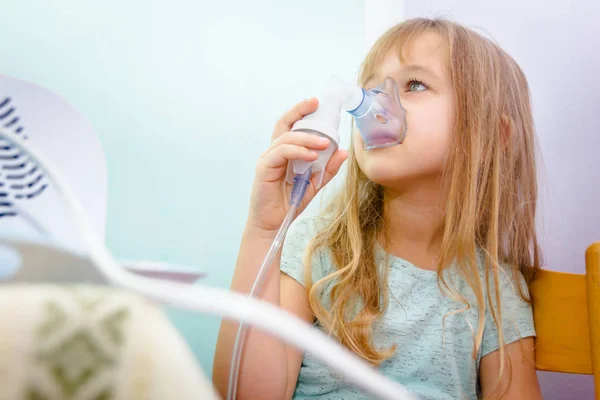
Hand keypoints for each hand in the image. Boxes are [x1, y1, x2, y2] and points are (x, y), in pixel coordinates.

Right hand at [247, 98, 347, 234]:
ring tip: (324, 143)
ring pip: (286, 138)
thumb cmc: (290, 203)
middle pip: (283, 123)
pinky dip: (298, 151)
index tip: (316, 102)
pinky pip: (281, 153)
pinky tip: (312, 155)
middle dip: (299, 111)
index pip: (291, 126)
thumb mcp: (314, 184)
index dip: (301, 112)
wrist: (274, 225)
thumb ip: (326, 169)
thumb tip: (343, 152)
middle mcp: (274, 152)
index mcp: (284, 153)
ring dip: (307, 138)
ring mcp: (267, 159)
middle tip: (316, 104)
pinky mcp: (264, 168)